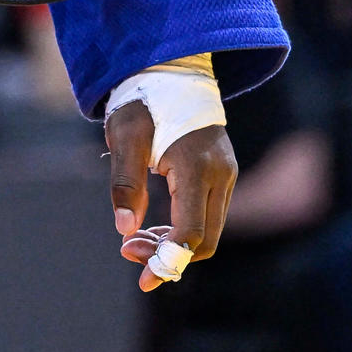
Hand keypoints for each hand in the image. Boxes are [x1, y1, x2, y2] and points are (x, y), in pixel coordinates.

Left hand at [106, 107, 238, 290]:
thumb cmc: (143, 101)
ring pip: (209, 232)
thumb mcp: (125, 136)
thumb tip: (125, 229)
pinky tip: (155, 227)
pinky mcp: (223, 175)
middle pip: (205, 241)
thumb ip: (125, 182)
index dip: (167, 261)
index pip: (191, 232)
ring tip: (135, 240)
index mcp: (196, 165)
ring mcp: (227, 175)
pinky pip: (209, 216)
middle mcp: (221, 174)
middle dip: (167, 256)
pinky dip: (184, 230)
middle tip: (128, 250)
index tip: (143, 279)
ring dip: (174, 245)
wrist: (172, 71)